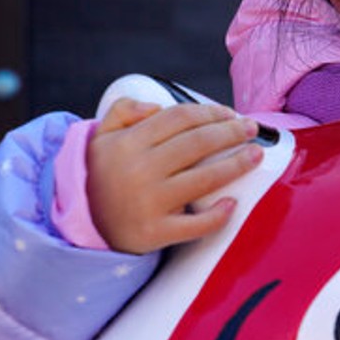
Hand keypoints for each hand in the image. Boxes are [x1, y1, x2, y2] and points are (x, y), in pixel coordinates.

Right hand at [87, 98, 262, 253]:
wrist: (84, 223)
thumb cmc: (103, 175)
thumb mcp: (101, 136)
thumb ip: (123, 110)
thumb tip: (155, 106)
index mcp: (128, 143)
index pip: (179, 118)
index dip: (210, 112)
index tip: (230, 114)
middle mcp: (139, 170)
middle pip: (198, 143)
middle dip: (231, 132)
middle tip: (252, 129)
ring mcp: (148, 203)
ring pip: (204, 178)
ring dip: (237, 164)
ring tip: (256, 155)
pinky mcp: (155, 232)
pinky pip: (195, 225)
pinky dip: (217, 215)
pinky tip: (233, 203)